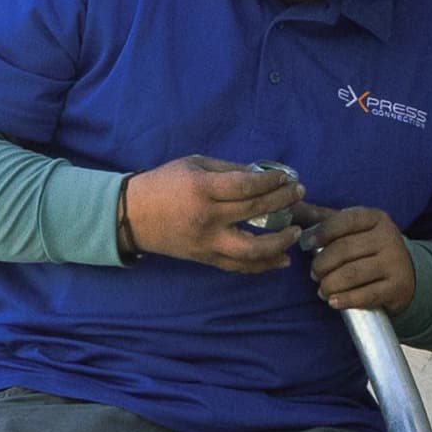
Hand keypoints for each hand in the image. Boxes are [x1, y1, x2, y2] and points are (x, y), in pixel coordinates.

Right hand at [120, 155, 304, 272]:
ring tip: (295, 232)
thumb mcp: (194, 164)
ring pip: (252, 250)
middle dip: (283, 202)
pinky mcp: (206, 259)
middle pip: (254, 213)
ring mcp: (207, 242)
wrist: (133, 215)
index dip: (272, 181)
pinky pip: (239, 266)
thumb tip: (262, 175)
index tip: (287, 177)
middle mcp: (207, 218)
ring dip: (279, 242)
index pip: (246, 186)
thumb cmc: (164, 183)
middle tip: (298, 194)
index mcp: (202, 189)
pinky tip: (282, 259)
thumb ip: (229, 170)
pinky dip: (263, 265)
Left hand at [305, 205, 415, 313]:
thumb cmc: (370, 249)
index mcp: (376, 218)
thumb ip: (324, 219)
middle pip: (344, 249)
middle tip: (314, 274)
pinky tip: (333, 301)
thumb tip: (291, 208)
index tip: (307, 245)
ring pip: (352, 273)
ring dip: (330, 284)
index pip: (345, 221)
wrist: (408, 275)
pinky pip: (366, 295)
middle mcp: (388, 237)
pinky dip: (345, 300)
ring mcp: (395, 262)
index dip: (322, 232)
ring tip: (322, 289)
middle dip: (322, 264)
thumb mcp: (353, 229)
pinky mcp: (397, 287)